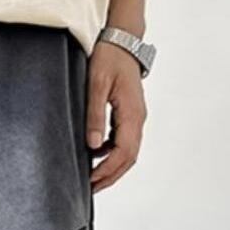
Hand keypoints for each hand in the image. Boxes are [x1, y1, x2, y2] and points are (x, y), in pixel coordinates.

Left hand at [86, 40, 147, 192]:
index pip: (123, 153)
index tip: (91, 180)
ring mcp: (135, 118)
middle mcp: (138, 119)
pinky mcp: (129, 116)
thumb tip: (93, 145)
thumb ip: (95, 116)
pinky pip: (124, 142)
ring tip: (93, 179)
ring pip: (128, 152)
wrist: (122, 41)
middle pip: (128, 159)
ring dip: (112, 168)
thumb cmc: (110, 58)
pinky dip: (112, 154)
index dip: (107, 170)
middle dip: (111, 176)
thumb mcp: (96, 85)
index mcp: (132, 114)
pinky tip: (97, 156)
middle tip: (91, 189)